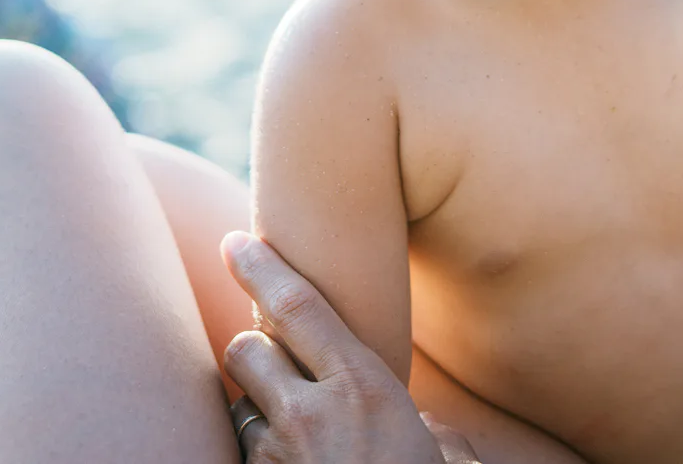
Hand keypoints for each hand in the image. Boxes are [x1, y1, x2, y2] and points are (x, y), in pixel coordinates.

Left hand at [220, 231, 477, 463]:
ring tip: (291, 429)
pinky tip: (289, 462)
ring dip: (255, 410)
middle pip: (246, 349)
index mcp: (365, 386)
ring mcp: (281, 459)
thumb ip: (433, 432)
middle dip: (252, 350)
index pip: (297, 305)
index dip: (261, 265)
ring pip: (239, 407)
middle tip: (272, 360)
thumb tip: (434, 432)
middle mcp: (314, 414)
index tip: (236, 241)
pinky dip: (260, 455)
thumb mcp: (446, 461)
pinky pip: (247, 458)